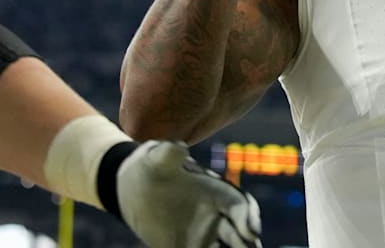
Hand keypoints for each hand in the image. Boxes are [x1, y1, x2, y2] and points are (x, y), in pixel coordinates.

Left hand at [118, 141, 261, 247]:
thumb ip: (168, 154)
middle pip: (239, 234)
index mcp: (217, 192)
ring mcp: (202, 235)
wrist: (132, 186)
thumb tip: (177, 147)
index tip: (251, 232)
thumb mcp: (156, 158)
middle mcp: (215, 216)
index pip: (240, 206)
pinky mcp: (183, 247)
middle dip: (247, 245)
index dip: (249, 218)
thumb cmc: (150, 165)